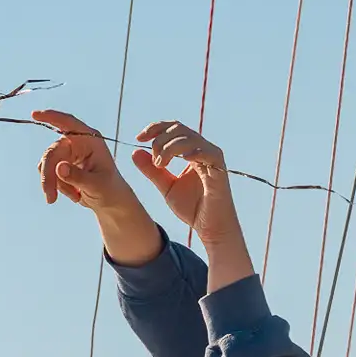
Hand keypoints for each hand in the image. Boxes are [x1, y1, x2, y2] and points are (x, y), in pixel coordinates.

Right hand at [34, 109, 139, 213]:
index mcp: (91, 140)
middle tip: (50, 197)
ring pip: (47, 164)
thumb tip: (59, 167)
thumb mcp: (97, 185)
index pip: (69, 123)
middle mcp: (78, 143)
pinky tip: (74, 194)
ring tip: (74, 197)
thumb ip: (78, 176)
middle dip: (49, 176)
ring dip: (53, 183)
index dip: (51, 117)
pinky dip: (56, 187)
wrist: (111, 202)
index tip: (35, 114)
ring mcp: (68, 153)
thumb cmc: (110, 190)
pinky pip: (48, 173)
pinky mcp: (61, 165)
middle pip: (52, 152)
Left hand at [131, 120, 240, 246]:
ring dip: (169, 148)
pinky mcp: (219, 168)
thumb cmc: (193, 208)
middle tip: (154, 161)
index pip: (173, 128)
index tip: (138, 138)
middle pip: (179, 129)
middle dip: (160, 140)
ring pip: (188, 138)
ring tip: (160, 165)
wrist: (211, 228)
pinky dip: (189, 152)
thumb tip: (135, 152)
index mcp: (191, 151)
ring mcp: (212, 157)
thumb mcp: (166, 186)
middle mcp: (203, 150)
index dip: (155, 128)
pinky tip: (178, 160)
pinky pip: (205, 152)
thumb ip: (152, 170)